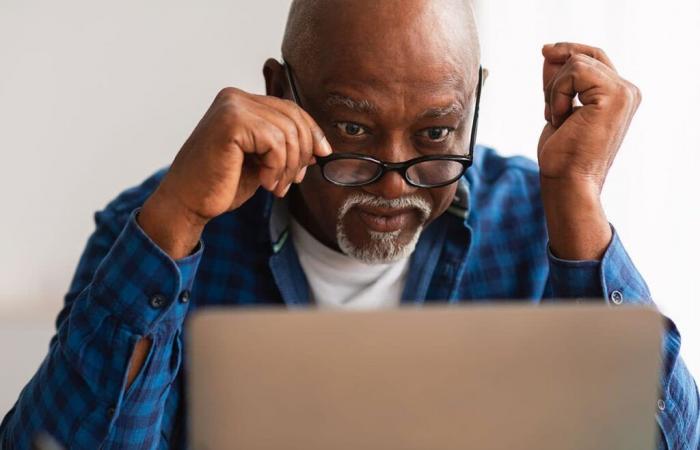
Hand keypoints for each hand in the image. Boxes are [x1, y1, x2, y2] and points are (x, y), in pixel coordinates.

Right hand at [139, 87, 331, 257]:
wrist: (187, 203)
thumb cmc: (221, 185)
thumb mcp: (261, 161)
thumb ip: (284, 147)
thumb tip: (320, 146)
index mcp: (241, 102)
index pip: (290, 109)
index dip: (312, 131)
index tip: (322, 155)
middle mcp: (235, 97)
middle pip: (293, 118)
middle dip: (302, 153)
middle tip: (292, 181)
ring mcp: (232, 106)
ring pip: (287, 132)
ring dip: (288, 167)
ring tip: (275, 187)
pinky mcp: (232, 122)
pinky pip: (275, 143)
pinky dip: (276, 168)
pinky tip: (264, 183)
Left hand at [537, 43, 641, 259]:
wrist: (568, 181)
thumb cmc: (562, 155)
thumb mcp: (558, 108)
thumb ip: (559, 82)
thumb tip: (550, 53)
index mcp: (619, 96)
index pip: (594, 58)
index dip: (568, 52)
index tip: (545, 52)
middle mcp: (628, 91)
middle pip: (587, 54)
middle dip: (557, 70)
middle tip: (546, 103)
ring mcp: (625, 92)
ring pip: (577, 62)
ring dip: (554, 90)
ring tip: (557, 118)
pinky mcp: (615, 95)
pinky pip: (575, 71)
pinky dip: (557, 93)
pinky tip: (560, 117)